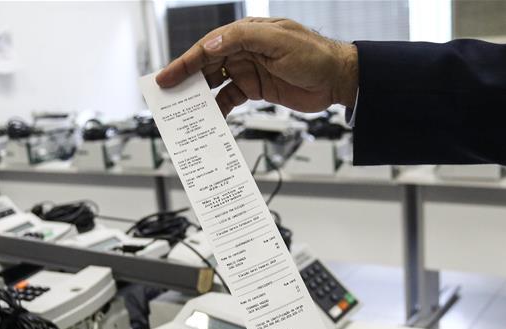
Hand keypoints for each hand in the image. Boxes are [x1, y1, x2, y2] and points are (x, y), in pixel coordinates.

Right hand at [155, 17, 357, 115]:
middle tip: (166, 97)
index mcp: (246, 33)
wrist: (338, 79)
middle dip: (185, 81)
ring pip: (215, 83)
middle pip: (205, 65)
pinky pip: (230, 98)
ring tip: (183, 111)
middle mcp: (243, 50)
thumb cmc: (314, 55)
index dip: (184, 62)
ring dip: (199, 96)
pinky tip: (209, 118)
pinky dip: (218, 108)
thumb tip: (211, 45)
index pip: (207, 47)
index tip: (166, 77)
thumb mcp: (279, 41)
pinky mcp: (256, 88)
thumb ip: (243, 38)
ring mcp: (249, 70)